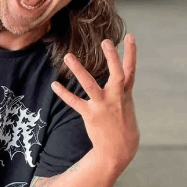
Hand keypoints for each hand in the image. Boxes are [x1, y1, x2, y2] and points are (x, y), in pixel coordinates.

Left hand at [51, 34, 139, 171]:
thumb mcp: (127, 106)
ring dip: (78, 70)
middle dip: (112, 58)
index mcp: (125, 94)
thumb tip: (121, 80)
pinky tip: (54, 84)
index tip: (130, 36)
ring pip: (89, 85)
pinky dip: (64, 93)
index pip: (130, 70)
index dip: (131, 53)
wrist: (119, 151)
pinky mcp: (90, 115)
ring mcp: (103, 106)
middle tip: (106, 41)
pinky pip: (74, 102)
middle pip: (117, 74)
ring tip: (68, 56)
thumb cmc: (123, 126)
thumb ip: (122, 91)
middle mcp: (116, 98)